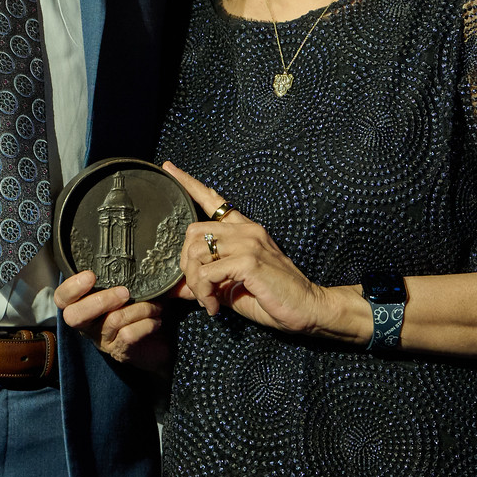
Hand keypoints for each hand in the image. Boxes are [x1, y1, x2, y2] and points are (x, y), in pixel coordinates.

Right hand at [56, 268, 172, 376]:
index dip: (72, 287)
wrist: (161, 341)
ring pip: (112, 321)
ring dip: (139, 309)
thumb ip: (127, 274)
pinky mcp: (119, 351)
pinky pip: (128, 335)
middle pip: (74, 316)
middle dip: (100, 301)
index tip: (91, 275)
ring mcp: (102, 340)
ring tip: (155, 306)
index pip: (62, 298)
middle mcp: (88, 324)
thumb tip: (144, 259)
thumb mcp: (130, 288)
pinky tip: (155, 321)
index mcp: (84, 304)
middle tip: (125, 292)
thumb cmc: (141, 307)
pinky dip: (146, 324)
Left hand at [165, 162, 357, 340]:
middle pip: (193, 231)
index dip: (188, 183)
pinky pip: (208, 272)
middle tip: (197, 289)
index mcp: (244, 230)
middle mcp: (246, 230)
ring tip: (208, 301)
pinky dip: (204, 293)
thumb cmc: (271, 297)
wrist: (307, 309)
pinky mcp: (250, 260)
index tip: (169, 168)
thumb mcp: (231, 287)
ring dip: (195, 283)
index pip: (213, 199)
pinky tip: (215, 307)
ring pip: (196, 252)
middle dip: (185, 264)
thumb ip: (206, 281)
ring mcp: (249, 242)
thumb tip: (175, 288)